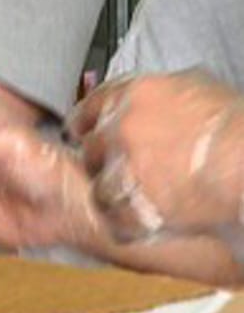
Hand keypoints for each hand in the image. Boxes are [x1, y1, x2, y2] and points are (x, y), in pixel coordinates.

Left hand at [68, 70, 243, 241]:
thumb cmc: (235, 126)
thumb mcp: (199, 87)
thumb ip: (165, 92)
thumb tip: (160, 97)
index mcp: (135, 94)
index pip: (90, 106)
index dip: (87, 123)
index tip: (84, 132)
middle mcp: (122, 127)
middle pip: (91, 149)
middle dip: (103, 161)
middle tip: (124, 170)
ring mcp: (124, 168)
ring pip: (99, 187)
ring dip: (115, 195)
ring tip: (140, 199)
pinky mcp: (133, 205)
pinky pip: (115, 220)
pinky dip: (128, 224)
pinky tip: (146, 221)